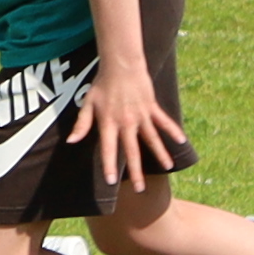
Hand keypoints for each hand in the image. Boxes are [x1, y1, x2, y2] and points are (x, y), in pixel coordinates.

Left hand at [69, 59, 184, 195]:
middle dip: (136, 171)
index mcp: (109, 123)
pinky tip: (181, 141)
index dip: (109, 166)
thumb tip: (71, 142)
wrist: (121, 65)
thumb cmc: (102, 84)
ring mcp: (141, 115)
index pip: (109, 149)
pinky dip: (172, 131)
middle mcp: (126, 122)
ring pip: (152, 139)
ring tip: (168, 167)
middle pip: (132, 151)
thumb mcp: (87, 104)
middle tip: (140, 189)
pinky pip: (163, 121)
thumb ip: (82, 124)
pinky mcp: (151, 108)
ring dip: (160, 154)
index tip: (110, 181)